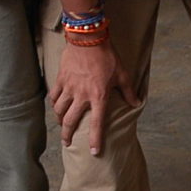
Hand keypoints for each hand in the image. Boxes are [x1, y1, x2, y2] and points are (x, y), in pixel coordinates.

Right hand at [51, 41, 139, 156]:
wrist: (88, 38)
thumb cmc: (107, 56)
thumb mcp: (122, 74)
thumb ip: (128, 92)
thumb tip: (136, 104)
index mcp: (99, 97)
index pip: (97, 124)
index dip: (96, 139)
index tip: (94, 152)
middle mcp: (82, 96)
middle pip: (70, 121)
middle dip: (67, 135)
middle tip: (67, 143)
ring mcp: (69, 88)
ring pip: (59, 110)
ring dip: (59, 120)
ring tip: (61, 125)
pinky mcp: (61, 79)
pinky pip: (54, 96)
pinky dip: (54, 103)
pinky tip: (55, 106)